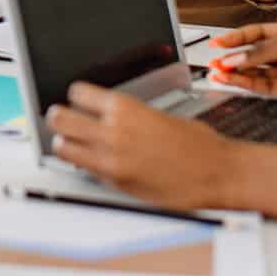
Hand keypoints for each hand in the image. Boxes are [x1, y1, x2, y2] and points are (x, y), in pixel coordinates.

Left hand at [45, 82, 241, 210]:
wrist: (218, 172)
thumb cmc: (197, 143)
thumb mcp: (158, 114)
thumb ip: (127, 116)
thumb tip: (105, 114)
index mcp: (126, 107)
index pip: (77, 92)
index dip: (76, 96)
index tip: (77, 100)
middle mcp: (114, 131)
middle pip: (60, 118)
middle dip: (58, 117)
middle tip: (61, 119)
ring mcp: (112, 159)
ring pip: (63, 147)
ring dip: (64, 143)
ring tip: (72, 143)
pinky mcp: (116, 183)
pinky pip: (84, 170)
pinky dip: (84, 165)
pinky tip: (93, 162)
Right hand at [207, 24, 276, 104]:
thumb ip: (264, 52)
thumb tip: (239, 58)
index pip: (257, 34)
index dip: (236, 37)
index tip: (218, 42)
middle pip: (253, 54)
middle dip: (233, 57)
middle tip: (214, 61)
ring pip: (255, 72)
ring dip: (236, 72)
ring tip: (217, 73)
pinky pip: (262, 86)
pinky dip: (246, 83)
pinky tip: (233, 80)